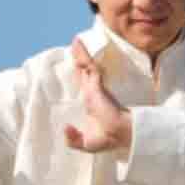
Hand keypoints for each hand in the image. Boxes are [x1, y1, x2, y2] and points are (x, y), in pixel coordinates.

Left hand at [65, 38, 131, 152]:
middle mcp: (92, 93)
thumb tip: (64, 128)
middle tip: (76, 46)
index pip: (85, 84)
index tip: (77, 64)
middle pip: (84, 71)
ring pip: (85, 66)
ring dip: (80, 54)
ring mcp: (94, 88)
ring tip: (76, 41)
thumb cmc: (107, 139)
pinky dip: (83, 56)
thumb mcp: (85, 143)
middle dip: (80, 59)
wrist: (120, 135)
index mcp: (91, 103)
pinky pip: (88, 66)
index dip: (80, 74)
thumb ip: (72, 138)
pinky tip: (78, 45)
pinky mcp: (95, 86)